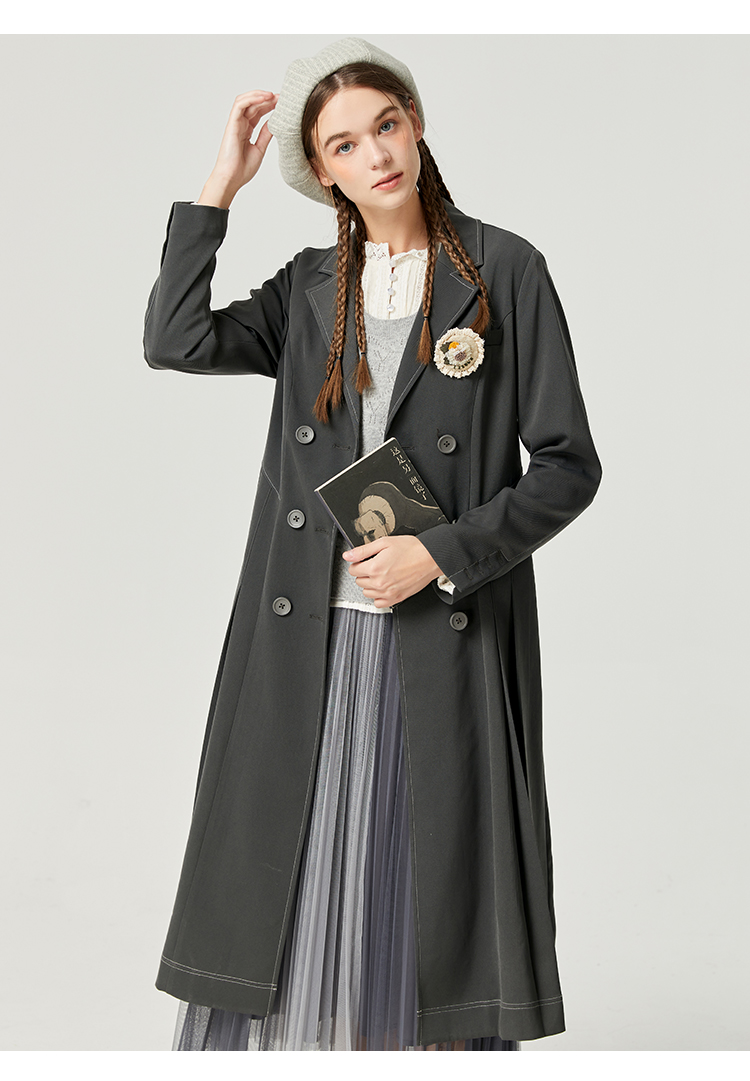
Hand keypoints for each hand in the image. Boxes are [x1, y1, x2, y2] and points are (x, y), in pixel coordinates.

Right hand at [197, 90, 278, 207]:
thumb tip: (276, 122)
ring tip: (274, 95)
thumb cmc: (242, 169)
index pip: (259, 112)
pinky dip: (251, 99)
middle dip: (268, 98)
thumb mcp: (260, 148)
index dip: (270, 105)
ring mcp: (235, 123)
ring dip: (259, 95)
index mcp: (247, 130)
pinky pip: (239, 105)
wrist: (232, 179)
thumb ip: (266, 134)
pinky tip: (264, 98)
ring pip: (246, 100)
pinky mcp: (231, 124)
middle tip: (282, 97)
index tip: (284, 103)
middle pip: (254, 104)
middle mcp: (240, 124)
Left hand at [343, 535, 442, 607]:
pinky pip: (379, 603)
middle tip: (374, 564)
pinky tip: (383, 586)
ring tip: (380, 574)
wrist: (430, 557)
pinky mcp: (397, 598)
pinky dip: (378, 596)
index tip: (363, 560)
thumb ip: (363, 550)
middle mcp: (380, 583)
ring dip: (369, 584)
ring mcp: (388, 592)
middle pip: (359, 581)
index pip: (353, 569)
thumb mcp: (384, 543)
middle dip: (363, 572)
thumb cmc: (411, 549)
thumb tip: (348, 555)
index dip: (357, 562)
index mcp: (375, 568)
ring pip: (366, 593)